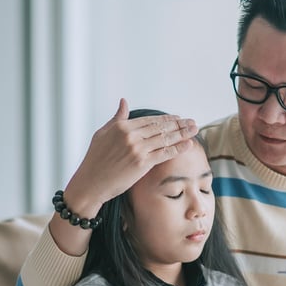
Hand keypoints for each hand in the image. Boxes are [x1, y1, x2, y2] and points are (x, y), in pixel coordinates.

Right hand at [63, 98, 198, 213]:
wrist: (91, 183)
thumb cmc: (94, 160)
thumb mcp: (102, 133)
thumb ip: (117, 118)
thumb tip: (124, 102)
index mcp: (122, 127)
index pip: (150, 120)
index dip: (166, 119)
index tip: (177, 118)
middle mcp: (131, 135)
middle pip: (160, 127)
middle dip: (179, 124)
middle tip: (192, 122)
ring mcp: (137, 149)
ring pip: (165, 139)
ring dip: (182, 133)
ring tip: (194, 130)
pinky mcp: (142, 164)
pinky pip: (164, 154)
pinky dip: (178, 148)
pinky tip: (188, 144)